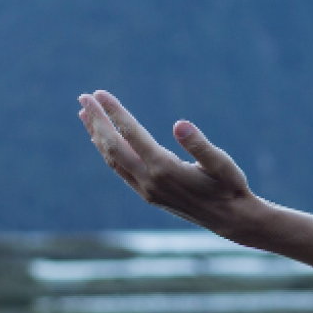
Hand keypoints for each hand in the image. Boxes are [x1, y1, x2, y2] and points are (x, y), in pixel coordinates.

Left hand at [77, 91, 264, 235]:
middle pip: (112, 147)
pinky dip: (107, 150)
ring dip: (97, 135)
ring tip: (84, 114)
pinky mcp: (147, 194)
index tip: (100, 93)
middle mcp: (149, 181)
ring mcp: (145, 190)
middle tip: (83, 97)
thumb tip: (180, 124)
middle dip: (97, 121)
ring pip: (112, 159)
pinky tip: (103, 139)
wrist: (230, 219)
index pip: (131, 134)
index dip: (114, 112)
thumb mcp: (221, 163)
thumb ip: (199, 145)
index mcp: (165, 169)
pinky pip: (119, 169)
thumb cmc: (229, 186)